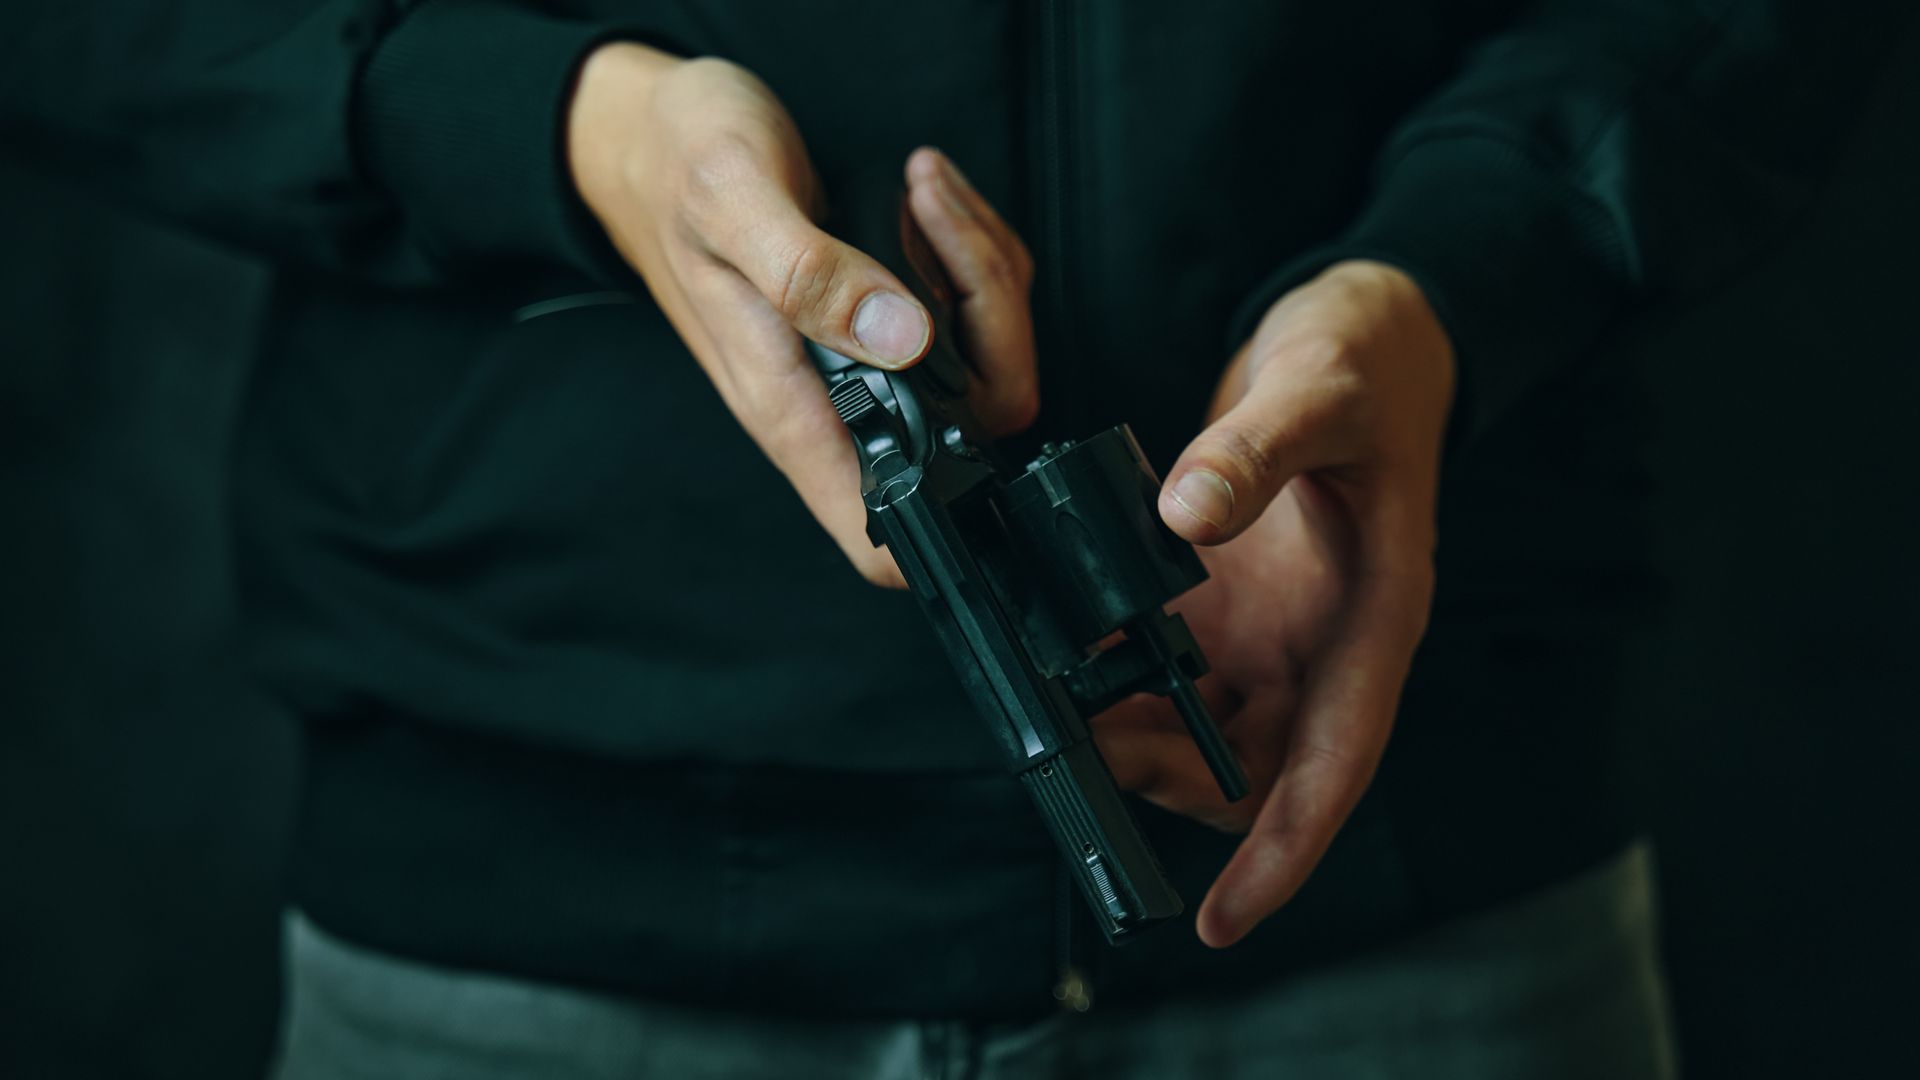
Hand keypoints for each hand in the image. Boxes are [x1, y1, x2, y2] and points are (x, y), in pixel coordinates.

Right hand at [566, 45, 1036, 585]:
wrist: (646, 139)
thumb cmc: (677, 171)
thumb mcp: (733, 203)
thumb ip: (808, 275)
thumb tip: (900, 340)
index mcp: (793, 404)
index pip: (882, 528)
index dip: (948, 523)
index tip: (976, 414)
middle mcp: (837, 397)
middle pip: (981, 418)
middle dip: (995, 313)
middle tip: (940, 224)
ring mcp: (869, 358)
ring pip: (990, 355)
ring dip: (981, 259)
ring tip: (922, 191)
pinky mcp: (888, 316)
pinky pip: (975, 304)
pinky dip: (969, 242)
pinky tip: (923, 198)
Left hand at [1094, 261, 1453, 946]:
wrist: (1368, 330)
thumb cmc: (1371, 364)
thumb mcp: (1318, 390)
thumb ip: (1254, 452)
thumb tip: (1183, 517)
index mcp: (1372, 621)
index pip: (1333, 767)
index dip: (1282, 853)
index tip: (1224, 920)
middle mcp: (1321, 645)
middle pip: (1251, 774)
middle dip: (1168, 784)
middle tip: (1088, 744)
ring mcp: (1272, 629)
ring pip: (1203, 738)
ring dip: (1136, 740)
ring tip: (1067, 703)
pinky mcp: (1227, 602)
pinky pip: (1169, 674)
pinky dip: (1120, 679)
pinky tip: (1070, 652)